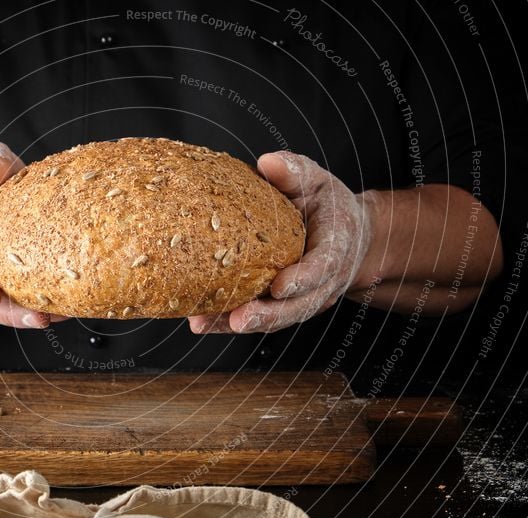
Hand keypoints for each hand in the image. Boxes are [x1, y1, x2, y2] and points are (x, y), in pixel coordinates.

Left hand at [189, 151, 374, 333]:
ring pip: (274, 318)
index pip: (322, 268)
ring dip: (239, 323)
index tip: (278, 286)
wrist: (347, 237)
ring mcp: (302, 299)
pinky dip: (227, 322)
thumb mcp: (318, 182)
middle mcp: (321, 282)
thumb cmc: (328, 208)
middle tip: (238, 319)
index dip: (302, 279)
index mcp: (334, 250)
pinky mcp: (281, 306)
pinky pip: (257, 317)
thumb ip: (297, 173)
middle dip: (267, 315)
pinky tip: (201, 321)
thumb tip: (268, 162)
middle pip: (296, 306)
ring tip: (206, 323)